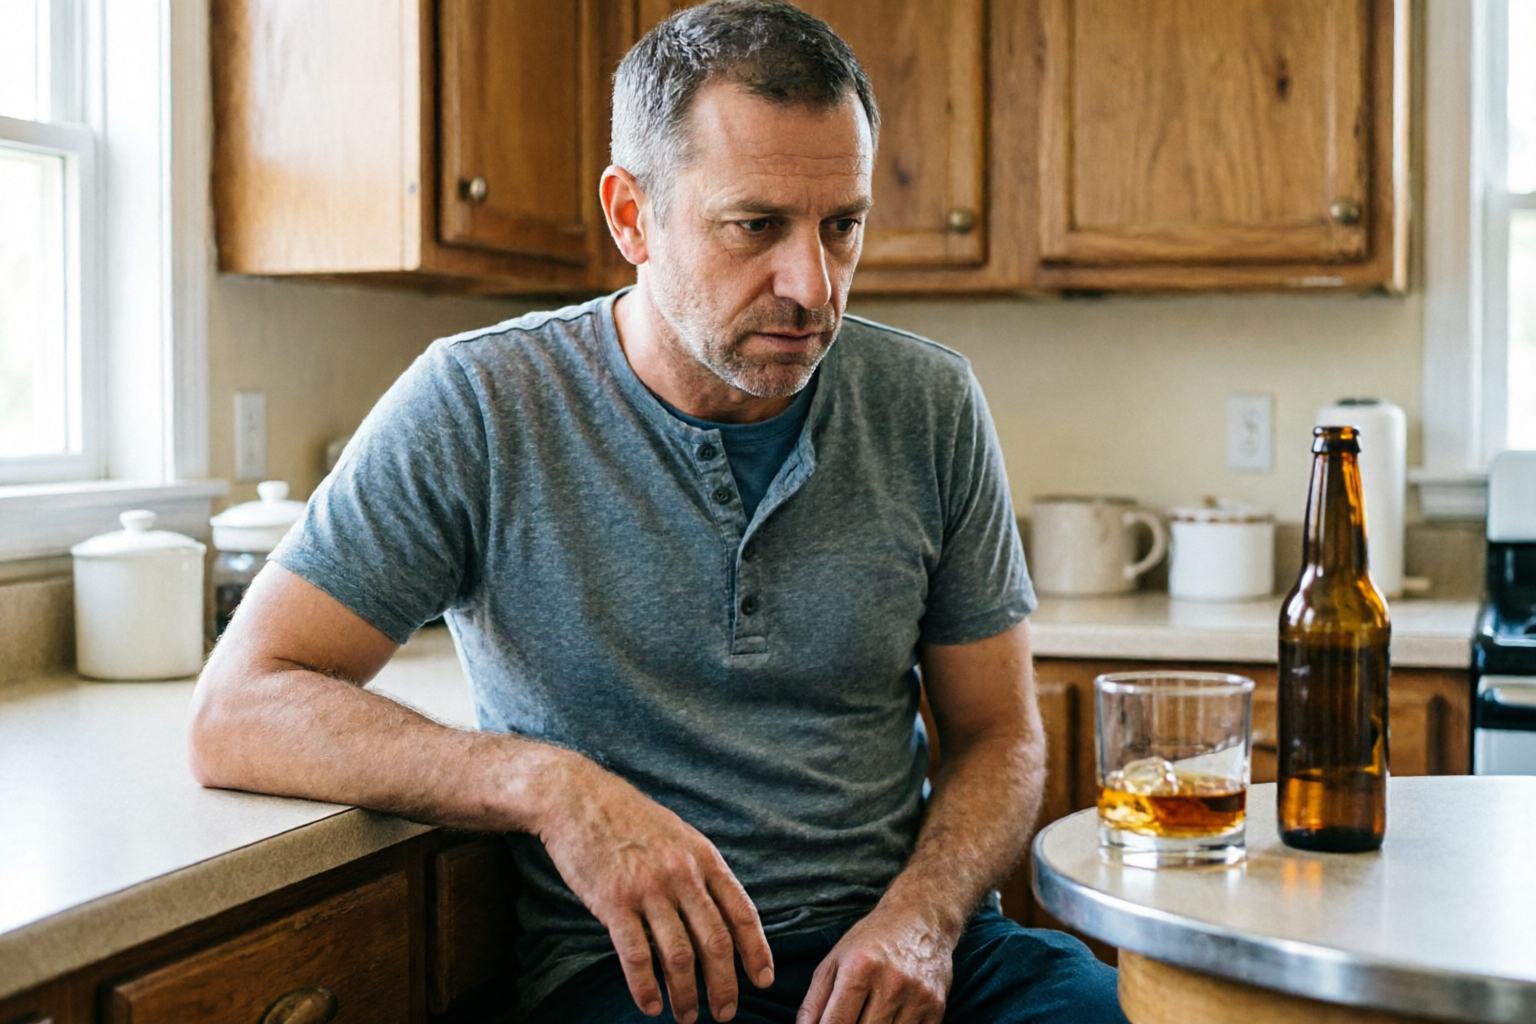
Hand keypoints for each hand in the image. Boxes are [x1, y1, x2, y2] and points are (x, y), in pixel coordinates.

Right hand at [534, 751, 774, 1022]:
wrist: (578, 799)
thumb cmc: (629, 819)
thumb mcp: (678, 835)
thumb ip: (700, 871)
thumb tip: (721, 912)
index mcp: (703, 858)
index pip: (741, 912)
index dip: (756, 950)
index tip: (763, 980)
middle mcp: (681, 874)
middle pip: (714, 941)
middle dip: (724, 984)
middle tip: (725, 1014)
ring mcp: (648, 888)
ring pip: (679, 955)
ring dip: (686, 994)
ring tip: (687, 1016)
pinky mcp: (614, 901)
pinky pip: (636, 955)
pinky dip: (646, 987)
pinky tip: (650, 1005)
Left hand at [795, 904, 955, 1023]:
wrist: (921, 918)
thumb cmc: (871, 941)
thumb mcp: (835, 961)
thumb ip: (814, 1002)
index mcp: (859, 968)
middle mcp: (891, 983)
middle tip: (849, 1021)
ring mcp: (917, 997)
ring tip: (867, 1018)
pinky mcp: (937, 1007)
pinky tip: (888, 1021)